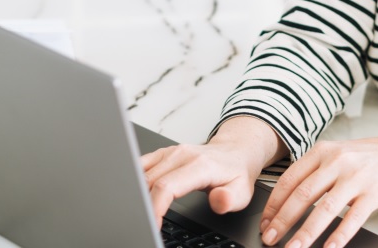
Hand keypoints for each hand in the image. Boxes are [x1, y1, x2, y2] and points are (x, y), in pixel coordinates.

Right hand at [141, 117, 286, 227]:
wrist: (235, 151)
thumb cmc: (235, 173)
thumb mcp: (242, 191)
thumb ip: (230, 199)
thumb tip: (218, 200)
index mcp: (199, 165)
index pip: (167, 187)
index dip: (155, 208)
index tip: (153, 225)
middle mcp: (182, 155)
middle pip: (150, 181)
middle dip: (142, 205)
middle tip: (142, 224)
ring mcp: (170, 152)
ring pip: (142, 173)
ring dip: (136, 194)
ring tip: (137, 212)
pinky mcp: (163, 153)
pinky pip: (141, 165)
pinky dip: (134, 180)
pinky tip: (134, 194)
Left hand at [259, 137, 377, 247]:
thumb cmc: (366, 158)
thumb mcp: (337, 154)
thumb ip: (314, 171)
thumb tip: (286, 202)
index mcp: (322, 151)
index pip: (290, 179)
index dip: (274, 203)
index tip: (265, 221)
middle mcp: (336, 161)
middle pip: (303, 195)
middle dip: (283, 220)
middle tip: (270, 238)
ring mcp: (356, 177)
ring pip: (324, 209)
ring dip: (306, 232)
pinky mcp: (373, 193)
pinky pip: (352, 218)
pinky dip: (338, 236)